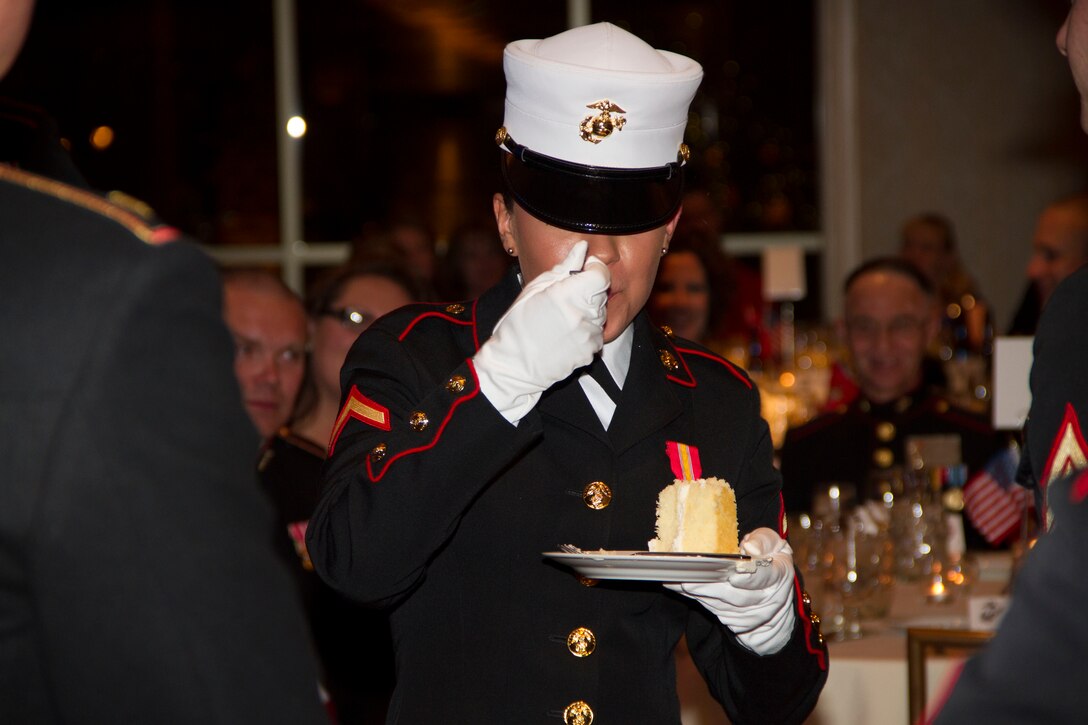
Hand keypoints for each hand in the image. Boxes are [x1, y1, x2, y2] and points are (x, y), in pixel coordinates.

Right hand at [474, 241, 609, 422]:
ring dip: (587, 311)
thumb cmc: (517, 325)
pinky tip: (565, 334)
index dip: (594, 270)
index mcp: (568, 295)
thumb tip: (582, 248)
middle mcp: (583, 315)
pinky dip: (585, 331)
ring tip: (562, 318)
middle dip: (588, 290)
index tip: (584, 271)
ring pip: (600, 314)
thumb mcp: (534, 289)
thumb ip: (563, 268)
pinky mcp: (591, 352)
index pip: (601, 274)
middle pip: (601, 293)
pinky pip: (596, 334)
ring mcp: (589, 336)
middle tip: (564, 298)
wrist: (514, 366)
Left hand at [665, 527, 796, 654]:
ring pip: (724, 607)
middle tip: (688, 580)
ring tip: (677, 582)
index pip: (765, 577)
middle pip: (738, 597)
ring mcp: (754, 615)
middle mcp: (769, 599)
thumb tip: (751, 547)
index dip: (748, 578)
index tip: (732, 575)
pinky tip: (680, 589)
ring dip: (699, 595)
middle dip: (711, 588)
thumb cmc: (770, 559)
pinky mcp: (738, 623)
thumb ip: (763, 540)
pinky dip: (698, 601)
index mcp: (780, 575)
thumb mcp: (774, 543)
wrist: (775, 593)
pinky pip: (716, 612)